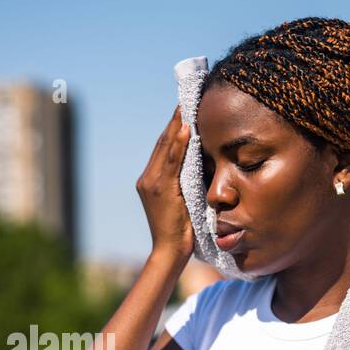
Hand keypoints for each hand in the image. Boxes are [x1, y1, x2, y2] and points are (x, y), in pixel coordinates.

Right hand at [136, 104, 196, 262]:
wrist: (170, 251)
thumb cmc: (181, 230)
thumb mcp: (183, 201)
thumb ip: (185, 182)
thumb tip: (202, 164)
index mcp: (151, 180)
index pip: (164, 147)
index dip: (174, 127)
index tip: (185, 108)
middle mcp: (147, 178)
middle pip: (162, 142)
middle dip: (175, 120)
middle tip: (187, 99)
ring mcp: (151, 183)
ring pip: (165, 147)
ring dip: (177, 125)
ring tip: (186, 105)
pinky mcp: (159, 188)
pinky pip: (170, 161)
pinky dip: (178, 143)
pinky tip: (186, 128)